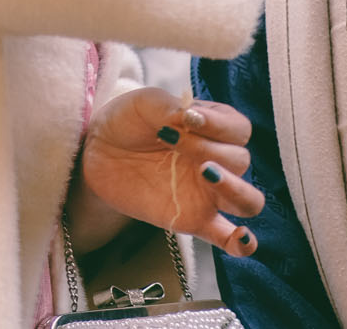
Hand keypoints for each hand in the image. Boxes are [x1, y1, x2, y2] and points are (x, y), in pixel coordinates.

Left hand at [80, 87, 265, 257]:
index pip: (239, 129)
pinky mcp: (193, 221)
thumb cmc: (129, 121)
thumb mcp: (146, 103)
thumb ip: (171, 108)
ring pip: (248, 201)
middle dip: (210, 149)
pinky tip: (241, 238)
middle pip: (241, 161)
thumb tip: (191, 118)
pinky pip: (227, 240)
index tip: (188, 118)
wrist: (99, 151)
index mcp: (214, 129)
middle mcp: (218, 161)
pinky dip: (242, 243)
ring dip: (235, 189)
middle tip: (172, 141)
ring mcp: (207, 194)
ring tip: (205, 174)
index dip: (219, 124)